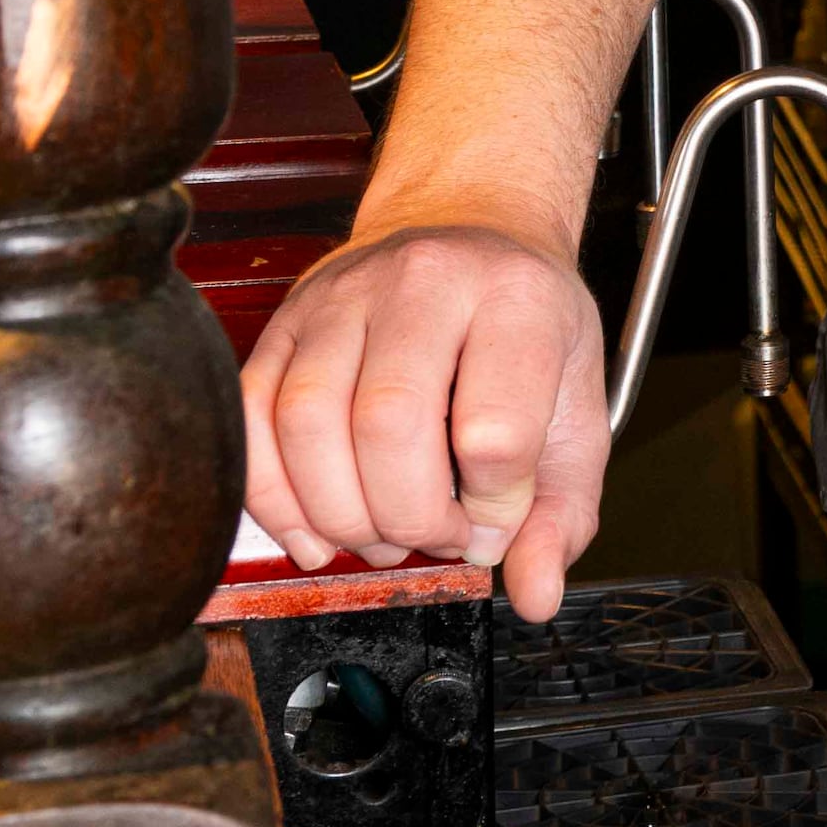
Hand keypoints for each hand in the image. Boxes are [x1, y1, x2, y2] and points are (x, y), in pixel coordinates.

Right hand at [238, 213, 610, 621]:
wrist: (469, 231)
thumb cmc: (523, 325)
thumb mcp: (576, 408)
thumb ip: (563, 509)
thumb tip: (535, 595)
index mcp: (517, 299)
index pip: (495, 428)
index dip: (493, 506)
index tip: (495, 521)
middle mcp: (424, 283)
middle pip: (389, 424)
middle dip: (408, 515)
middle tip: (435, 536)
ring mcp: (341, 298)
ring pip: (307, 422)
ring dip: (339, 514)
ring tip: (381, 536)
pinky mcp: (282, 323)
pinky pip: (250, 420)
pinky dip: (274, 497)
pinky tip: (316, 532)